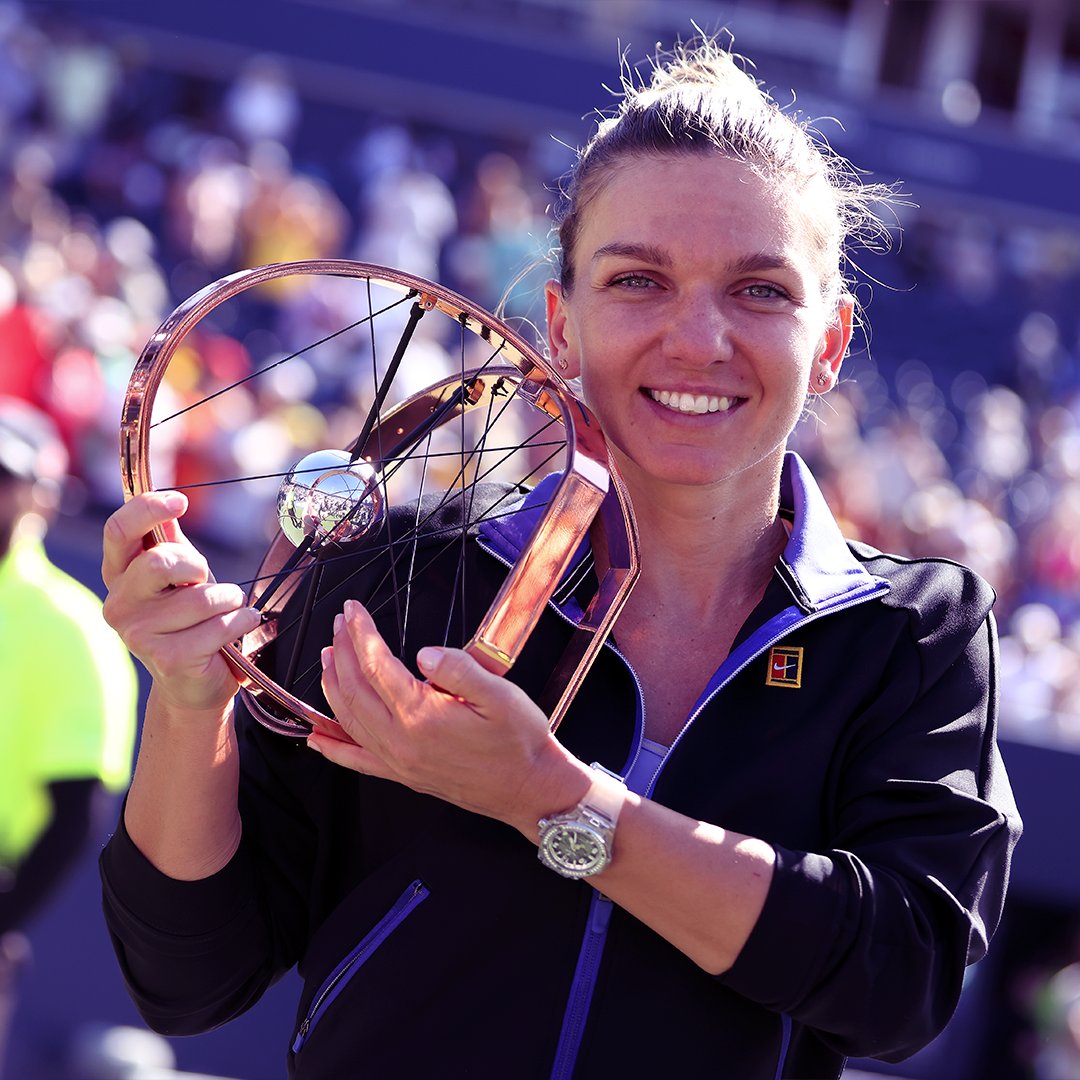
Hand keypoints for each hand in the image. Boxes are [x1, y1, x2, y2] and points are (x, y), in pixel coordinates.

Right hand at [101, 491, 261, 714]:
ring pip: (202, 597)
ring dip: (229, 599)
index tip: (180, 501)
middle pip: (160, 562)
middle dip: (197, 567)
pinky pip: (220, 625)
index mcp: (118, 575)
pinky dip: (242, 621)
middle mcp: (119, 603)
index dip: (147, 509)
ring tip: (227, 610)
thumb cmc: (189, 621)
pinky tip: (239, 626)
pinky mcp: (167, 658)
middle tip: (205, 581)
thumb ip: (171, 542)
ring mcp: (138, 634)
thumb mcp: (179, 577)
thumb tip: (169, 501)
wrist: (193, 683)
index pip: (118, 531)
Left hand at [310, 599, 591, 832]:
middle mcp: (401, 741)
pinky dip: (332, 746)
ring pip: (348, 719)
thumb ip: (459, 669)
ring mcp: (398, 761)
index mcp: (422, 715)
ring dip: (332, 684)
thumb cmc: (519, 740)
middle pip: (355, 688)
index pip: (377, 665)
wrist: (530, 788)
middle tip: (339, 623)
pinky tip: (316, 737)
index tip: (352, 609)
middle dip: (342, 650)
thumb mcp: (501, 694)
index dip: (361, 633)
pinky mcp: (403, 775)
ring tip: (327, 657)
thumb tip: (423, 654)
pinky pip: (356, 760)